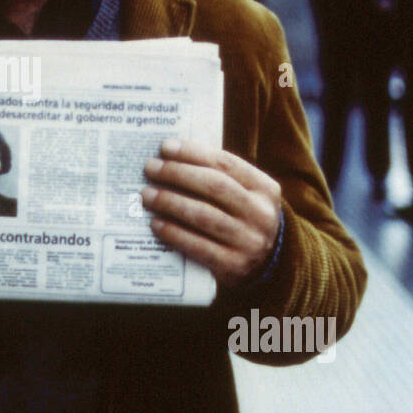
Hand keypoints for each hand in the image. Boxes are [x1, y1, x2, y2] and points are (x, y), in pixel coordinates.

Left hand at [141, 139, 281, 288]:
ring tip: (147, 195)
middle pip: (214, 186)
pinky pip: (198, 246)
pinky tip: (155, 223)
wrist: (265, 265)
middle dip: (177, 174)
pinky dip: (173, 232)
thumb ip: (218, 177)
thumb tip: (172, 157)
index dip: (193, 153)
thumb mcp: (244, 196)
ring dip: (170, 202)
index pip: (226, 163)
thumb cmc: (241, 219)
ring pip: (203, 215)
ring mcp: (249, 241)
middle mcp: (261, 214)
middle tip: (150, 168)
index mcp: (265, 189)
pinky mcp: (233, 265)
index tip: (166, 147)